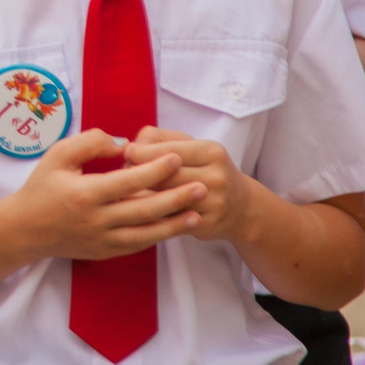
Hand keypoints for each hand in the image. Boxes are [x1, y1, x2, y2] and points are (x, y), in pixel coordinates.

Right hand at [0, 129, 202, 263]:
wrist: (24, 229)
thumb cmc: (41, 187)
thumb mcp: (57, 156)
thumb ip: (90, 144)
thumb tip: (124, 143)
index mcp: (84, 194)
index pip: (128, 181)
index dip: (154, 170)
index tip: (176, 158)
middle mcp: (96, 220)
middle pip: (143, 210)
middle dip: (175, 199)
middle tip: (201, 187)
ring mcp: (101, 240)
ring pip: (145, 234)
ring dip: (173, 224)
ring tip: (198, 213)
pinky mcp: (104, 252)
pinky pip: (136, 245)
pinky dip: (157, 237)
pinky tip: (175, 227)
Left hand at [125, 127, 248, 244]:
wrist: (242, 208)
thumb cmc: (206, 169)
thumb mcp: (192, 146)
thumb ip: (161, 138)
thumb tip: (132, 146)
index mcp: (211, 151)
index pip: (168, 150)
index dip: (141, 152)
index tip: (127, 153)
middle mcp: (216, 177)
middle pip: (164, 176)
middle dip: (138, 174)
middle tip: (122, 174)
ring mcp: (213, 204)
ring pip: (164, 200)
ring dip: (140, 196)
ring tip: (127, 191)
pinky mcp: (206, 225)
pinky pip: (170, 221)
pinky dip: (151, 216)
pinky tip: (140, 211)